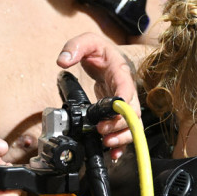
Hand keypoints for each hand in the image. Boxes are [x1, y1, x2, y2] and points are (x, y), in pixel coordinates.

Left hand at [58, 32, 139, 153]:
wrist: (110, 58)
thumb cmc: (101, 51)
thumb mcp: (88, 41)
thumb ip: (74, 47)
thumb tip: (62, 61)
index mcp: (121, 73)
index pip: (127, 89)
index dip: (123, 103)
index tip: (112, 112)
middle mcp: (128, 91)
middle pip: (133, 113)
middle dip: (120, 126)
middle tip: (101, 131)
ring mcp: (125, 104)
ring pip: (133, 126)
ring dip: (123, 138)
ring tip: (107, 144)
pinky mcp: (119, 114)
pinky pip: (126, 132)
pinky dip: (122, 145)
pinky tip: (113, 154)